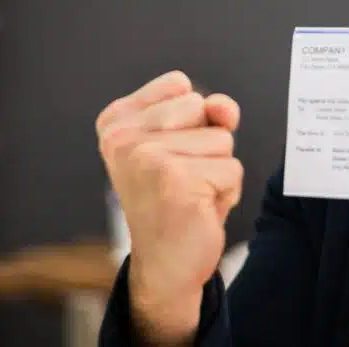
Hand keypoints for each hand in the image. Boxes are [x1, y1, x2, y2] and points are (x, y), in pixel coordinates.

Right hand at [96, 71, 242, 344]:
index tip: (168, 154)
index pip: (180, 86)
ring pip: (222, 139)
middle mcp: (122, 138)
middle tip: (181, 179)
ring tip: (190, 194)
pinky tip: (198, 210)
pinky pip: (232, 168)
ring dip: (218, 170)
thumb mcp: (190, 143)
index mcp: (116, 122)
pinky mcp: (175, 180)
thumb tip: (223, 106)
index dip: (192, 120)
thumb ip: (208, 112)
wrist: (166, 264)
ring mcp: (145, 157)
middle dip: (207, 145)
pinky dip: (226, 192)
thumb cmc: (178, 199)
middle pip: (202, 107)